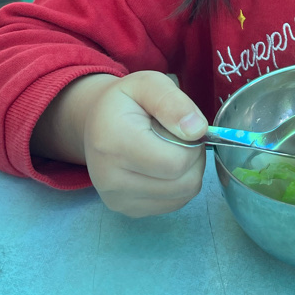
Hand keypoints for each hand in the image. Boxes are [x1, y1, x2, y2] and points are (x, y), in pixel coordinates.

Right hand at [32, 70, 208, 216]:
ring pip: (183, 196)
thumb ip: (173, 102)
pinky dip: (179, 185)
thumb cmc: (125, 100)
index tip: (183, 127)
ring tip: (171, 149)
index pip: (176, 162)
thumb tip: (198, 130)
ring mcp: (118, 199)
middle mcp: (110, 179)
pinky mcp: (128, 210)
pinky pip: (174, 204)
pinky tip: (164, 166)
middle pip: (184, 183)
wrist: (96, 122)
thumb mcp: (148, 84)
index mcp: (114, 142)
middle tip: (180, 137)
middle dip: (194, 158)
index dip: (193, 144)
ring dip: (189, 172)